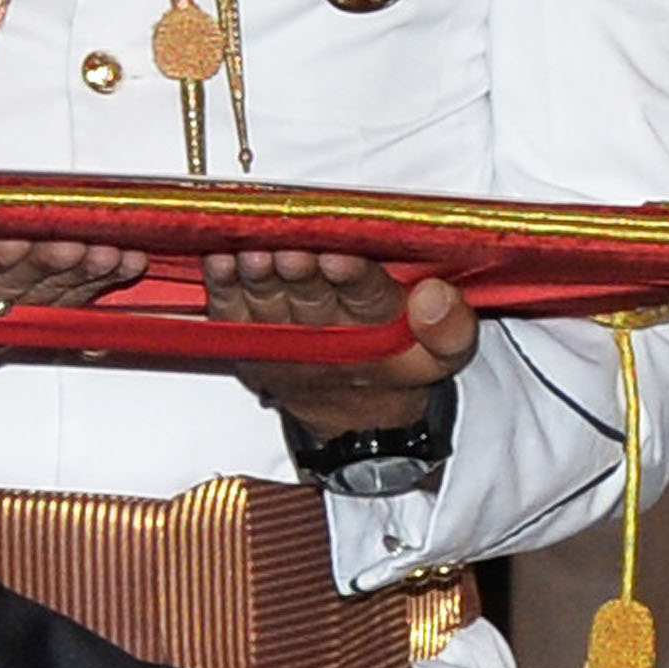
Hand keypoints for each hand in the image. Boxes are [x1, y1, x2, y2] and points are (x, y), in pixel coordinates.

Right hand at [0, 239, 150, 444]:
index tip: (13, 240)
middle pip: (14, 287)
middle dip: (51, 266)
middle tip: (85, 243)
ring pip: (46, 298)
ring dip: (83, 279)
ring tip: (117, 255)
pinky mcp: (16, 325)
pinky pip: (60, 306)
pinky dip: (93, 288)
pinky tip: (125, 267)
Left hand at [206, 255, 478, 436]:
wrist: (352, 415)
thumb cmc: (394, 366)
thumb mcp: (441, 359)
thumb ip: (450, 330)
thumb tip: (435, 295)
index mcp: (378, 331)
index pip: (368, 299)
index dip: (354, 279)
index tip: (341, 259)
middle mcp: (325, 333)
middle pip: (311, 295)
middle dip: (300, 271)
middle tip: (291, 251)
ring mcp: (280, 337)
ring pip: (268, 302)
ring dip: (258, 278)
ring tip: (253, 256)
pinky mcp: (247, 339)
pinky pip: (229, 313)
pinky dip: (221, 289)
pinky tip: (218, 262)